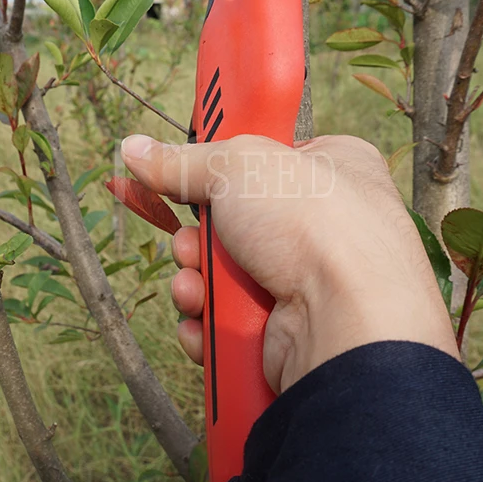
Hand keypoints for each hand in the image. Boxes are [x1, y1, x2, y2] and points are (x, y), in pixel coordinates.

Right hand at [121, 133, 458, 393]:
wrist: (348, 322)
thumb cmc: (314, 224)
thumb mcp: (240, 165)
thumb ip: (182, 161)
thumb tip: (134, 149)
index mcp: (333, 168)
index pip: (266, 159)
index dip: (222, 165)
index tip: (186, 167)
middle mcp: (326, 227)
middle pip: (236, 223)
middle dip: (198, 238)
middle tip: (190, 240)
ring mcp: (310, 283)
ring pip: (226, 277)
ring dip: (196, 282)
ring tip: (194, 286)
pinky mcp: (290, 332)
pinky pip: (231, 323)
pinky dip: (209, 323)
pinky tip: (203, 322)